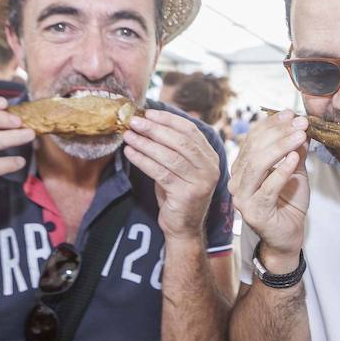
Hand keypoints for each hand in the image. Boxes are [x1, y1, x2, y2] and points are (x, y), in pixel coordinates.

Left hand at [123, 110, 220, 241]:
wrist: (183, 227)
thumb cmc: (178, 194)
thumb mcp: (181, 168)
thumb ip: (174, 148)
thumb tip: (149, 122)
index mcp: (210, 157)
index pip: (190, 130)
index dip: (169, 119)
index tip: (148, 113)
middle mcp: (210, 168)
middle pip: (180, 141)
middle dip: (155, 129)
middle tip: (134, 121)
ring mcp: (201, 182)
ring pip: (170, 156)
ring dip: (146, 143)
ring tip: (128, 135)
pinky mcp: (186, 194)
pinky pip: (161, 172)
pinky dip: (143, 160)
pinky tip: (130, 153)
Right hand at [229, 110, 308, 271]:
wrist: (288, 236)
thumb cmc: (289, 203)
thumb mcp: (295, 171)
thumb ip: (295, 151)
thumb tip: (301, 127)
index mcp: (242, 167)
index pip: (252, 139)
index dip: (271, 124)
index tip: (290, 113)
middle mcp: (237, 180)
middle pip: (253, 148)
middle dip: (278, 132)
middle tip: (300, 123)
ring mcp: (242, 197)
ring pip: (257, 164)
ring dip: (280, 147)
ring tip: (300, 136)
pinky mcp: (254, 212)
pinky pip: (267, 187)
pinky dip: (281, 171)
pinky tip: (294, 159)